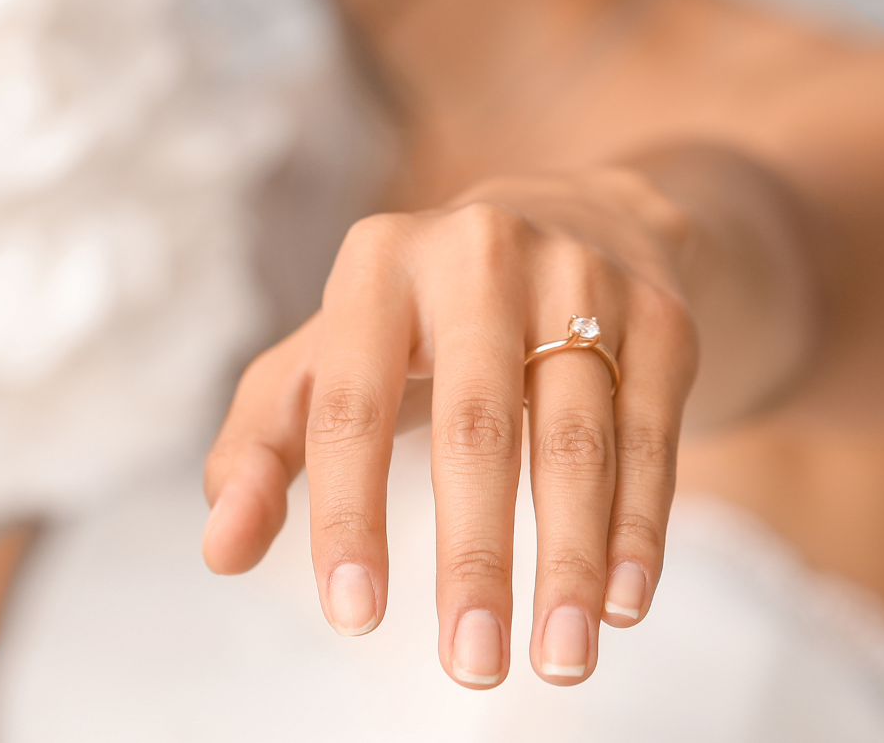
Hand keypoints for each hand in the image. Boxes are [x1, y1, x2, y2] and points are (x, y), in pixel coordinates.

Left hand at [200, 168, 698, 689]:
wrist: (572, 218)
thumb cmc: (416, 321)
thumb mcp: (327, 360)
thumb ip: (260, 448)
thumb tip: (221, 551)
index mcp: (377, 266)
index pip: (351, 407)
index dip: (348, 515)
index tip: (353, 617)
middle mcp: (479, 256)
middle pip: (476, 428)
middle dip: (475, 559)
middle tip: (470, 666)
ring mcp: (581, 278)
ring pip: (577, 440)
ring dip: (569, 562)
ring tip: (560, 658)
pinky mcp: (662, 316)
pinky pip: (650, 437)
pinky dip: (637, 529)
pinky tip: (619, 605)